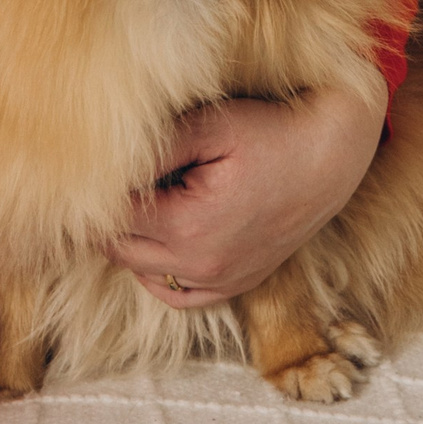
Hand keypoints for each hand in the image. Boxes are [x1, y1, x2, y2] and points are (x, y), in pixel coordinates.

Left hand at [107, 88, 386, 307]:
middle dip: (106, 217)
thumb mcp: (209, 127)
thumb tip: (104, 166)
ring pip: (144, 274)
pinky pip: (179, 297)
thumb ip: (154, 148)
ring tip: (136, 199)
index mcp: (187, 227)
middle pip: (119, 250)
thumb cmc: (270, 133)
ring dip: (130, 242)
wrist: (330, 156)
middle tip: (106, 179)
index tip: (92, 166)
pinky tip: (158, 237)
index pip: (110, 220)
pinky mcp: (237, 284)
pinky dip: (159, 272)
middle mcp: (201, 266)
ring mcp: (221, 281)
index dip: (95, 192)